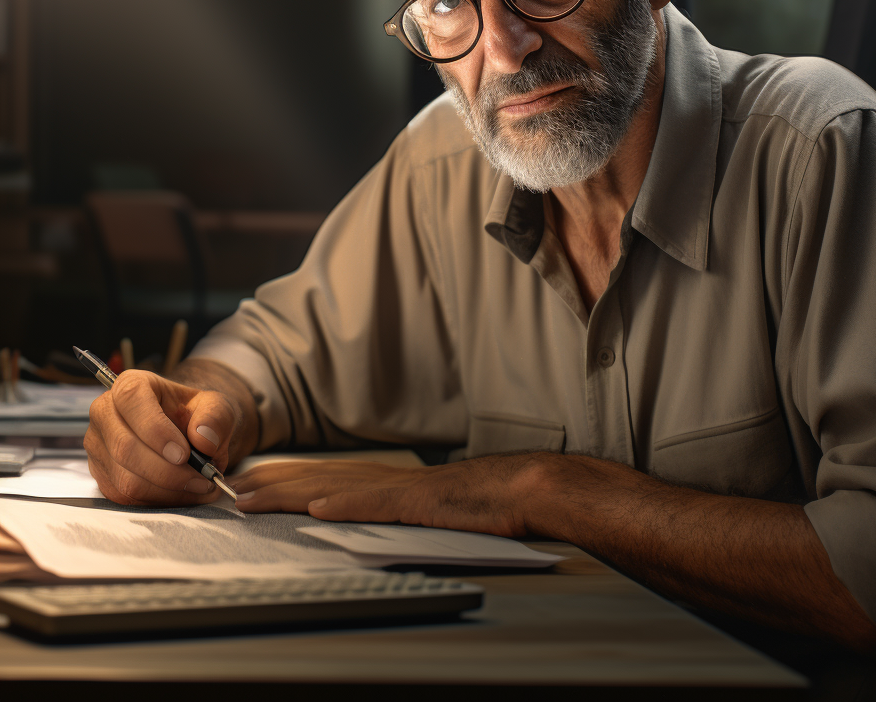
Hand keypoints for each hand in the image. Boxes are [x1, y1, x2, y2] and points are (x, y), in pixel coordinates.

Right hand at [84, 368, 239, 505]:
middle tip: (201, 478)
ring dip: (166, 489)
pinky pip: (124, 497)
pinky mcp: (101, 475)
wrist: (188, 433)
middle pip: (125, 448)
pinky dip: (158, 500)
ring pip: (125, 478)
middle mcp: (105, 413)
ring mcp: (98, 447)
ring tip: (199, 486)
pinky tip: (182, 493)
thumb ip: (215, 417)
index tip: (184, 453)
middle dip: (167, 470)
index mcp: (130, 385)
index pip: (131, 399)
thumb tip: (203, 440)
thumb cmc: (197, 415)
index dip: (156, 430)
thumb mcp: (216, 407)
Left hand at [228, 454, 546, 537]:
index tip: (249, 488)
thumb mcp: (424, 511)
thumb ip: (391, 511)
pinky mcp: (422, 501)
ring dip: (292, 492)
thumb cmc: (481, 502)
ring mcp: (402, 488)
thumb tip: (351, 521)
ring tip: (254, 498)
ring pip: (337, 486)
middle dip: (273, 483)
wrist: (521, 490)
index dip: (284, 482)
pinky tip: (318, 508)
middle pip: (320, 477)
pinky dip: (347, 504)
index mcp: (386, 482)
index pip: (324, 479)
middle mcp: (387, 478)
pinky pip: (379, 502)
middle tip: (231, 490)